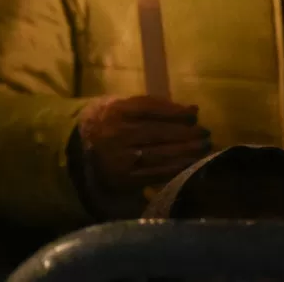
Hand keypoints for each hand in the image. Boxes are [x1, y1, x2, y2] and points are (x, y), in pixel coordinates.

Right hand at [76, 95, 210, 195]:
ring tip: (203, 148)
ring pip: (160, 153)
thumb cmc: (106, 121)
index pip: (151, 108)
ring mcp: (120, 157)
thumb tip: (193, 109)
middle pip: (158, 132)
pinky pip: (156, 172)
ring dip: (186, 152)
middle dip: (186, 133)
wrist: (77, 148)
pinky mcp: (125, 177)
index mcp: (114, 110)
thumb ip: (154, 106)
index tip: (194, 114)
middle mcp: (116, 133)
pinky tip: (190, 163)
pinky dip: (176, 168)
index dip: (175, 111)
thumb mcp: (121, 105)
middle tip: (206, 133)